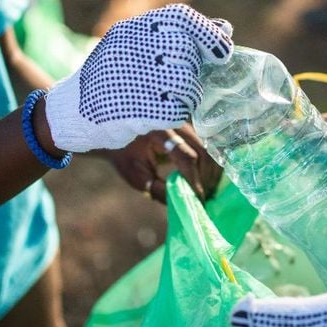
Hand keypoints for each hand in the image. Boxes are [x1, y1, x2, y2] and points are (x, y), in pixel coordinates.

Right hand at [44, 4, 232, 152]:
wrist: (71, 110)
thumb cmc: (111, 76)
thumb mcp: (135, 45)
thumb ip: (177, 35)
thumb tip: (225, 28)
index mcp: (131, 30)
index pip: (181, 17)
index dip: (208, 33)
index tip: (221, 50)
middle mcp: (132, 49)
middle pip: (187, 52)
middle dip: (195, 68)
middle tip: (185, 79)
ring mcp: (134, 78)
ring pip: (187, 82)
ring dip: (188, 94)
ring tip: (172, 98)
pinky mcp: (137, 109)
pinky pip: (177, 110)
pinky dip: (177, 113)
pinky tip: (162, 113)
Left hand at [105, 125, 221, 201]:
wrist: (116, 128)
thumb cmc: (124, 153)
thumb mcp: (136, 175)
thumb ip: (158, 190)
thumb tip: (184, 204)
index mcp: (159, 133)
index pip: (186, 157)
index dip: (194, 180)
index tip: (199, 200)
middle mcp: (176, 123)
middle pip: (203, 151)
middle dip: (206, 177)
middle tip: (204, 199)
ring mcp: (185, 123)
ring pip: (209, 148)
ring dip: (211, 172)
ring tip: (206, 191)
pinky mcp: (190, 127)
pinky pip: (207, 145)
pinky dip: (210, 164)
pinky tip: (207, 180)